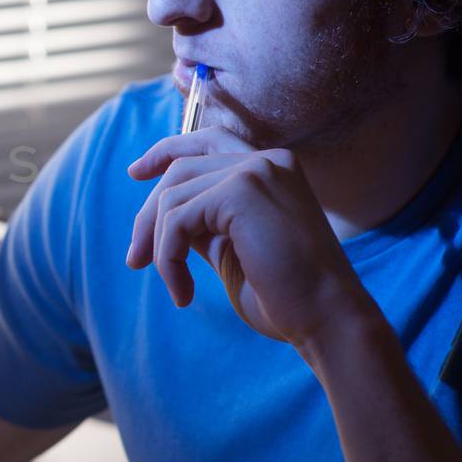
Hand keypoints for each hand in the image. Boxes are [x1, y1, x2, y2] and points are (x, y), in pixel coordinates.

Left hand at [124, 125, 377, 351]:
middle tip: (134, 260)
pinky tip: (181, 292)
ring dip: (159, 246)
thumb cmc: (285, 296)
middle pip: (180, 170)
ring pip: (172, 197)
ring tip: (174, 287)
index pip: (207, 141)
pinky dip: (167, 257)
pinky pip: (177, 220)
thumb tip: (156, 214)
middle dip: (148, 216)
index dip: (167, 151)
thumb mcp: (232, 248)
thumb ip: (203, 222)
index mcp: (273, 168)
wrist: (327, 320)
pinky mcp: (242, 191)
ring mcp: (256, 170)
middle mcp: (268, 160)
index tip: (135, 173)